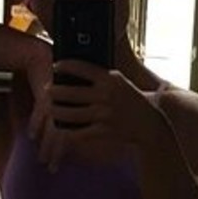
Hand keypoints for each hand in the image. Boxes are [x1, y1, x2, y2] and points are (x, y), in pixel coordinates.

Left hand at [28, 62, 159, 168]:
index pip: (82, 68)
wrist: (151, 125)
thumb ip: (103, 77)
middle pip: (70, 92)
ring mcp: (104, 114)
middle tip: (47, 90)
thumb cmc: (134, 101)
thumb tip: (79, 71)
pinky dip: (68, 131)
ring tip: (50, 109)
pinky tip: (60, 128)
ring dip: (56, 111)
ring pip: (70, 114)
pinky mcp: (103, 131)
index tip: (55, 66)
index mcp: (111, 79)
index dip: (65, 65)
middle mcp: (106, 95)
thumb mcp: (122, 83)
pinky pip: (79, 132)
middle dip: (54, 91)